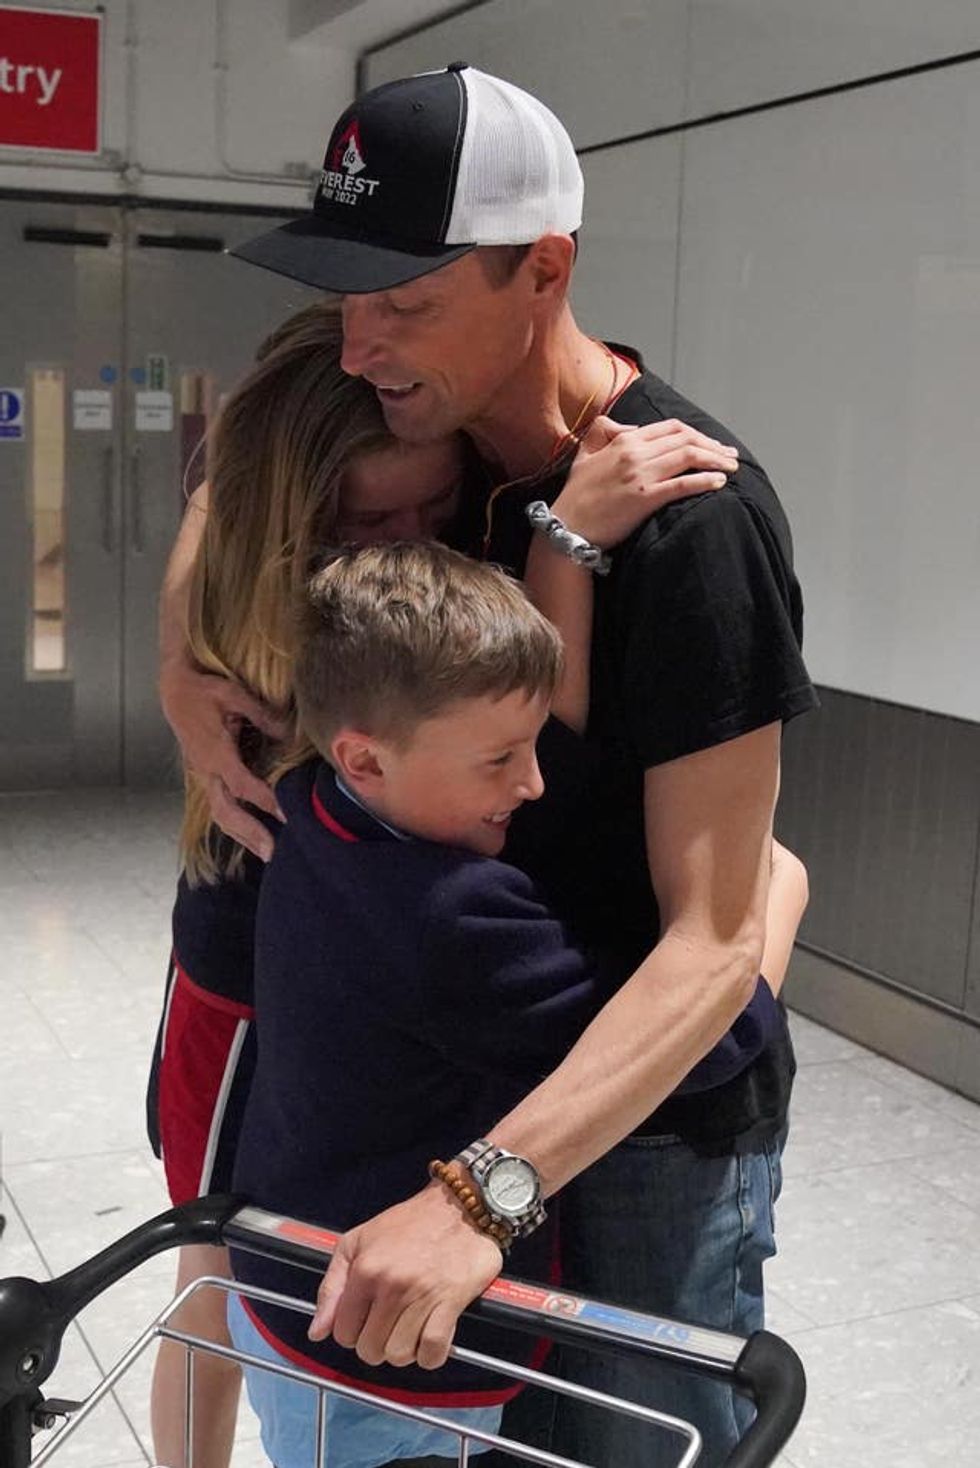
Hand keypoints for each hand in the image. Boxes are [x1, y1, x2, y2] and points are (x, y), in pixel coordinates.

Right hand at [159, 658, 290, 860]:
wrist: (173, 690)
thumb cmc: (204, 690)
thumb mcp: (234, 695)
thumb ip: (263, 715)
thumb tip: (291, 733)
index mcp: (214, 752)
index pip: (241, 784)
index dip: (264, 801)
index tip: (287, 815)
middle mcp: (206, 770)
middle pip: (225, 811)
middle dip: (249, 833)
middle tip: (274, 853)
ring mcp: (202, 775)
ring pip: (219, 813)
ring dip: (242, 836)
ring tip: (266, 853)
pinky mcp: (204, 776)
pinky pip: (218, 805)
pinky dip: (235, 824)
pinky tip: (251, 835)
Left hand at [308, 1184, 502, 1369]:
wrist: (458, 1206)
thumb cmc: (409, 1223)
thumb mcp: (357, 1241)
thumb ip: (332, 1286)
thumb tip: (317, 1332)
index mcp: (365, 1270)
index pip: (344, 1333)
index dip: (352, 1332)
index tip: (364, 1320)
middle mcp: (391, 1285)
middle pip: (371, 1350)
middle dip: (376, 1344)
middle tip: (388, 1324)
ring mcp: (422, 1296)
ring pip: (399, 1355)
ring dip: (403, 1350)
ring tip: (408, 1329)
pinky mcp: (451, 1303)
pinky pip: (432, 1352)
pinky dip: (429, 1356)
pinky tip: (428, 1340)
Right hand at [552, 415, 738, 548]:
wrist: (567, 526)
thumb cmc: (576, 495)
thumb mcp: (584, 452)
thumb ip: (605, 430)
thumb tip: (633, 426)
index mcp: (624, 440)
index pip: (670, 428)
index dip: (696, 433)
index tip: (711, 444)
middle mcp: (635, 453)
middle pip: (685, 439)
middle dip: (713, 446)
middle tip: (730, 456)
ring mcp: (641, 475)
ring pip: (688, 457)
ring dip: (715, 460)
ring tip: (732, 468)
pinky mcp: (645, 498)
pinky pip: (683, 484)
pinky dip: (705, 481)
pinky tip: (719, 483)